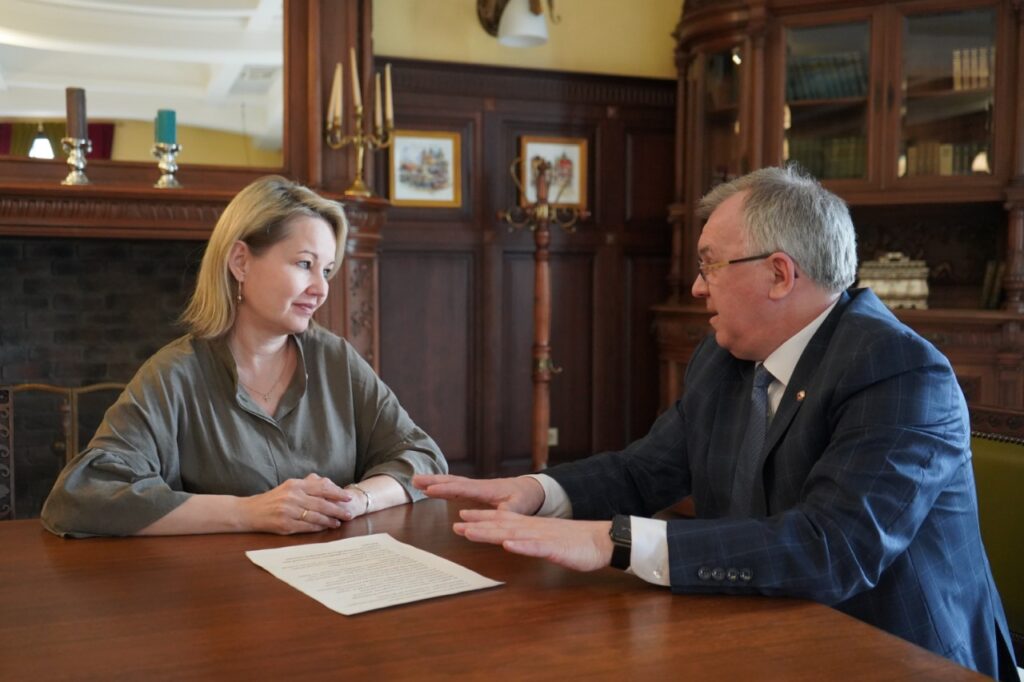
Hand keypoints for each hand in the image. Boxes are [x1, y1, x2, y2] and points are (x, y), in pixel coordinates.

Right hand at [241, 473, 359, 533]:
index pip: (321, 488)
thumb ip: (307, 485)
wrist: (249, 512)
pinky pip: (306, 527)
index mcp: (295, 484)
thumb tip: (328, 484)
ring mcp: (288, 511)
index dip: (337, 493)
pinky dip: (318, 527)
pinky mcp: (285, 525)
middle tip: (349, 514)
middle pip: (321, 504)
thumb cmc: (272, 499)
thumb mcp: (289, 486)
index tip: (348, 498)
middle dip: (337, 510)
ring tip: (338, 522)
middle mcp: (293, 496)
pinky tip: (325, 528)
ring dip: (329, 520)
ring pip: (315, 516)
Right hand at [412, 474, 545, 515]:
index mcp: (486, 489)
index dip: (445, 489)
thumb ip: (508, 511)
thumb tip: (499, 514)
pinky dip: (442, 486)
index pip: (462, 488)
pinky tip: (431, 489)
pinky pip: (455, 487)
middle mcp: (478, 485)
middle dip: (433, 481)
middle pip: (452, 481)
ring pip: (451, 482)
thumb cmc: (525, 498)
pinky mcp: (475, 490)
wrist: (530, 489)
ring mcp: (475, 487)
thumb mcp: (519, 506)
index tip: (429, 489)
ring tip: (416, 481)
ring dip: (434, 481)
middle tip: (414, 479)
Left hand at [453, 509, 613, 571]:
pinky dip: (522, 546)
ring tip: (471, 532)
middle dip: (477, 525)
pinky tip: (509, 545)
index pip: (502, 520)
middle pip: (501, 526)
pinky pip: (536, 547)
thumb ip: (529, 539)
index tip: (461, 517)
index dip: (481, 518)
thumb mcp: (547, 539)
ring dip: (491, 533)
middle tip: (456, 525)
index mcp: (531, 527)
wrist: (602, 540)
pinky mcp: (555, 548)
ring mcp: (543, 537)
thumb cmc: (575, 543)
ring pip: (512, 534)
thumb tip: (511, 540)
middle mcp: (533, 529)